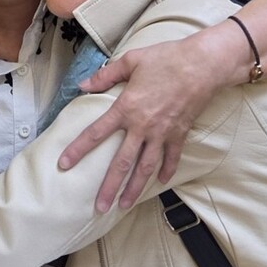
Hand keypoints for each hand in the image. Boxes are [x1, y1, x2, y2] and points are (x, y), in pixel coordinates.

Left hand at [58, 36, 219, 212]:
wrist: (203, 65)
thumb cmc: (166, 59)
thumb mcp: (131, 61)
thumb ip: (105, 75)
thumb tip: (82, 85)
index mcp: (126, 108)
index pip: (96, 133)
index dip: (78, 150)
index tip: (64, 164)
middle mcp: (142, 126)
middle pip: (122, 162)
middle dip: (109, 187)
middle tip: (99, 207)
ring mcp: (162, 133)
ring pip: (145, 167)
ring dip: (134, 188)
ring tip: (124, 205)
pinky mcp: (180, 133)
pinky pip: (172, 157)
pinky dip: (167, 170)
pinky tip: (161, 182)